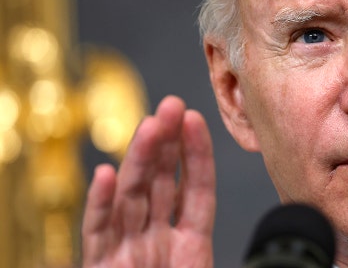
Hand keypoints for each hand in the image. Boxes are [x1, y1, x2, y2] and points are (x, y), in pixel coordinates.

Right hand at [82, 96, 215, 266]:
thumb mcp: (202, 263)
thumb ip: (211, 234)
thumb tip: (240, 217)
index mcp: (189, 245)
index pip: (196, 191)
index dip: (196, 155)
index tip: (194, 119)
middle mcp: (156, 241)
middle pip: (160, 183)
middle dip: (166, 143)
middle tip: (172, 106)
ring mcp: (127, 251)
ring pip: (132, 197)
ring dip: (139, 160)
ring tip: (150, 125)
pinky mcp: (100, 266)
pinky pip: (98, 232)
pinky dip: (100, 204)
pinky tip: (105, 174)